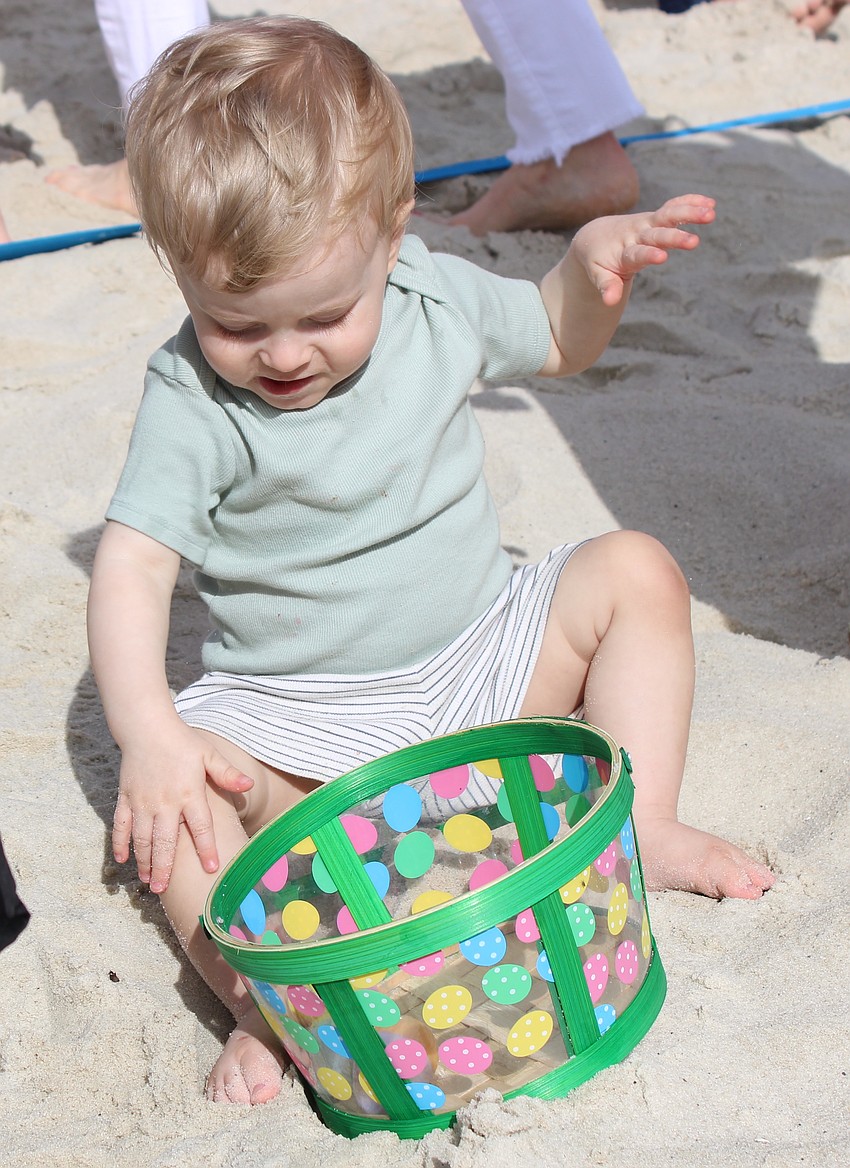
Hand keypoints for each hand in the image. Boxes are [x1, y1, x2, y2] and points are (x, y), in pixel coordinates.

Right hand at [111, 720, 253, 893]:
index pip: (200, 827)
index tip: (212, 868)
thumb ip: (227, 773)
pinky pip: (121, 825)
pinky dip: (121, 843)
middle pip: (165, 842)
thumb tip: (248, 785)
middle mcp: (164, 802)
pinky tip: (122, 860)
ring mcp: (142, 802)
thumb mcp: (208, 754)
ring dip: (144, 862)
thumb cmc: (182, 741)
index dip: (207, 848)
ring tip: (148, 882)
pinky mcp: (126, 798)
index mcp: (189, 793)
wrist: (147, 727)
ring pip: (142, 839)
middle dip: (165, 868)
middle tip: (164, 890)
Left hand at [573, 193, 715, 306]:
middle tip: (695, 242)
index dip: (648, 254)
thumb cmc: (599, 259)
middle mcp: (637, 234)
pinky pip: (673, 207)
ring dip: (689, 213)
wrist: (597, 236)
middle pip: (657, 234)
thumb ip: (606, 286)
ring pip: (668, 215)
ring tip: (711, 214)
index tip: (662, 257)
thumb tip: (610, 303)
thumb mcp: (598, 274)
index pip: (637, 253)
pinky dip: (689, 202)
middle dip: (674, 237)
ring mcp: (648, 224)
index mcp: (624, 251)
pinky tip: (710, 202)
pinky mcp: (656, 218)